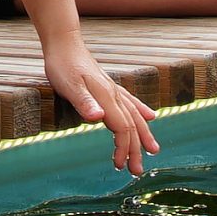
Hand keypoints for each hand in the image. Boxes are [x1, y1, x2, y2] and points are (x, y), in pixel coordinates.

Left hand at [44, 40, 157, 175]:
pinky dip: (143, 112)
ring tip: (153, 151)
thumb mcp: (68, 86)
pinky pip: (132, 103)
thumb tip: (98, 119)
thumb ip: (84, 103)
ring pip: (135, 116)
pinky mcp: (109, 87)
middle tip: (137, 172)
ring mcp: (114, 90)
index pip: (122, 128)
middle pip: (132, 126)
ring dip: (144, 135)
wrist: (64, 43)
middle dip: (136, 150)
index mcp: (106, 98)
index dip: (123, 148)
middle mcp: (114, 95)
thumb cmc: (63, 66)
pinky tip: (151, 117)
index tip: (119, 165)